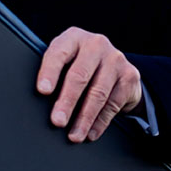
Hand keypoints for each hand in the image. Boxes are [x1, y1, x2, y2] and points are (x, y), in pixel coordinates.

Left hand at [36, 27, 141, 141]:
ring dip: (84, 118)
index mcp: (73, 37)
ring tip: (74, 134)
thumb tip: (40, 97)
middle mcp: (95, 44)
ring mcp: (115, 58)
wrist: (114, 63)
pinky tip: (90, 132)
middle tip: (57, 120)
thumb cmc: (79, 61)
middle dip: (67, 101)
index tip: (42, 91)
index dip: (49, 73)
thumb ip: (54, 70)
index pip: (58, 53)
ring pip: (98, 93)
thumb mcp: (66, 58)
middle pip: (79, 76)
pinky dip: (100, 122)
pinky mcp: (129, 75)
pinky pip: (113, 104)